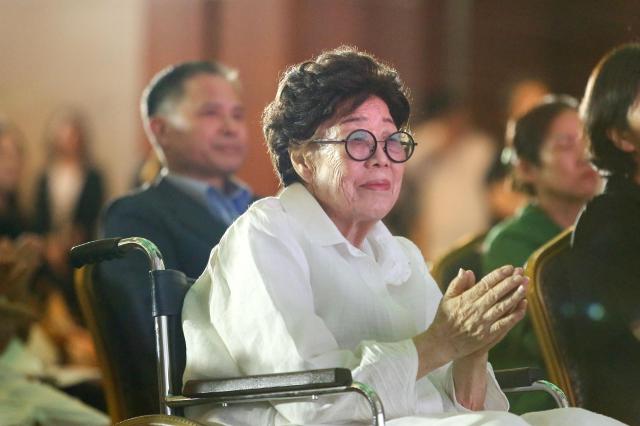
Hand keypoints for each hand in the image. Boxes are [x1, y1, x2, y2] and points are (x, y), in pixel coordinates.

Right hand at [413, 265, 527, 376]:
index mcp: (465, 299)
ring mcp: (482, 323)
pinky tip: (523, 307)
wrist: (442, 343)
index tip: (509, 268)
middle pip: (496, 294)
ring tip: (525, 286)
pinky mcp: (487, 335)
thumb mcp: (446, 298)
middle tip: (521, 274)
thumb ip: (457, 284)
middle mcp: (475, 310)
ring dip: (515, 296)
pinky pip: (504, 324)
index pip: (485, 284)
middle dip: (510, 283)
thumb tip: (467, 271)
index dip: (498, 275)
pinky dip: (515, 316)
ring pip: (502, 307)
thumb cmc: (444, 319)